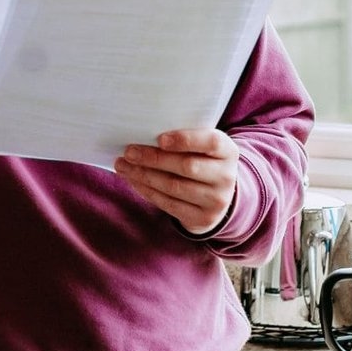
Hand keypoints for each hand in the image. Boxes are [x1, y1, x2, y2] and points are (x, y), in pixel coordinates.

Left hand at [114, 129, 238, 234]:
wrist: (217, 196)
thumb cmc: (202, 161)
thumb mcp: (202, 147)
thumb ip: (184, 139)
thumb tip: (143, 132)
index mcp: (228, 151)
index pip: (211, 142)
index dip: (185, 140)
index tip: (160, 139)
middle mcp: (226, 177)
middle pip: (187, 166)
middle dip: (153, 158)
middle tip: (129, 151)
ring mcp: (216, 200)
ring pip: (174, 187)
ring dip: (144, 175)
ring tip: (123, 165)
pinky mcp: (202, 218)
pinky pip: (168, 204)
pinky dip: (147, 191)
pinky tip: (133, 180)